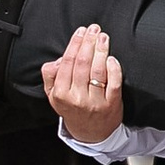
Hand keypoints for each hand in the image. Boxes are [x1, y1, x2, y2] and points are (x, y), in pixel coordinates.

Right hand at [42, 23, 123, 139]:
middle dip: (88, 42)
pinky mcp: (111, 105)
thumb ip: (51, 76)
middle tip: (94, 29)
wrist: (91, 134)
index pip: (67, 63)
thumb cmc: (73, 109)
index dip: (75, 44)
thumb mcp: (53, 96)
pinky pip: (113, 83)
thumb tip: (59, 59)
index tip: (81, 31)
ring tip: (103, 38)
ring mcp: (95, 102)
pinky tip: (112, 58)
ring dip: (101, 51)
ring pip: (98, 71)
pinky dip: (113, 69)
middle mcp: (77, 98)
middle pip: (83, 64)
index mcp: (61, 94)